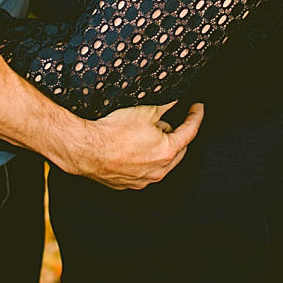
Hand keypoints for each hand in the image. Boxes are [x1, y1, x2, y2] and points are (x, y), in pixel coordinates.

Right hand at [65, 101, 203, 189]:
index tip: (197, 108)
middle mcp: (158, 171)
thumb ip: (165, 104)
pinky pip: (145, 171)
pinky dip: (145, 160)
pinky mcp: (129, 184)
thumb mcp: (144, 111)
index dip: (195, 116)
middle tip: (163, 120)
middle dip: (175, 134)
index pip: (190, 131)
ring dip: (159, 148)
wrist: (86, 149)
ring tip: (143, 133)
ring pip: (161, 162)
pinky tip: (133, 148)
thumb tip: (176, 98)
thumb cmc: (113, 131)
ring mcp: (143, 180)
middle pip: (178, 149)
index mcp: (167, 152)